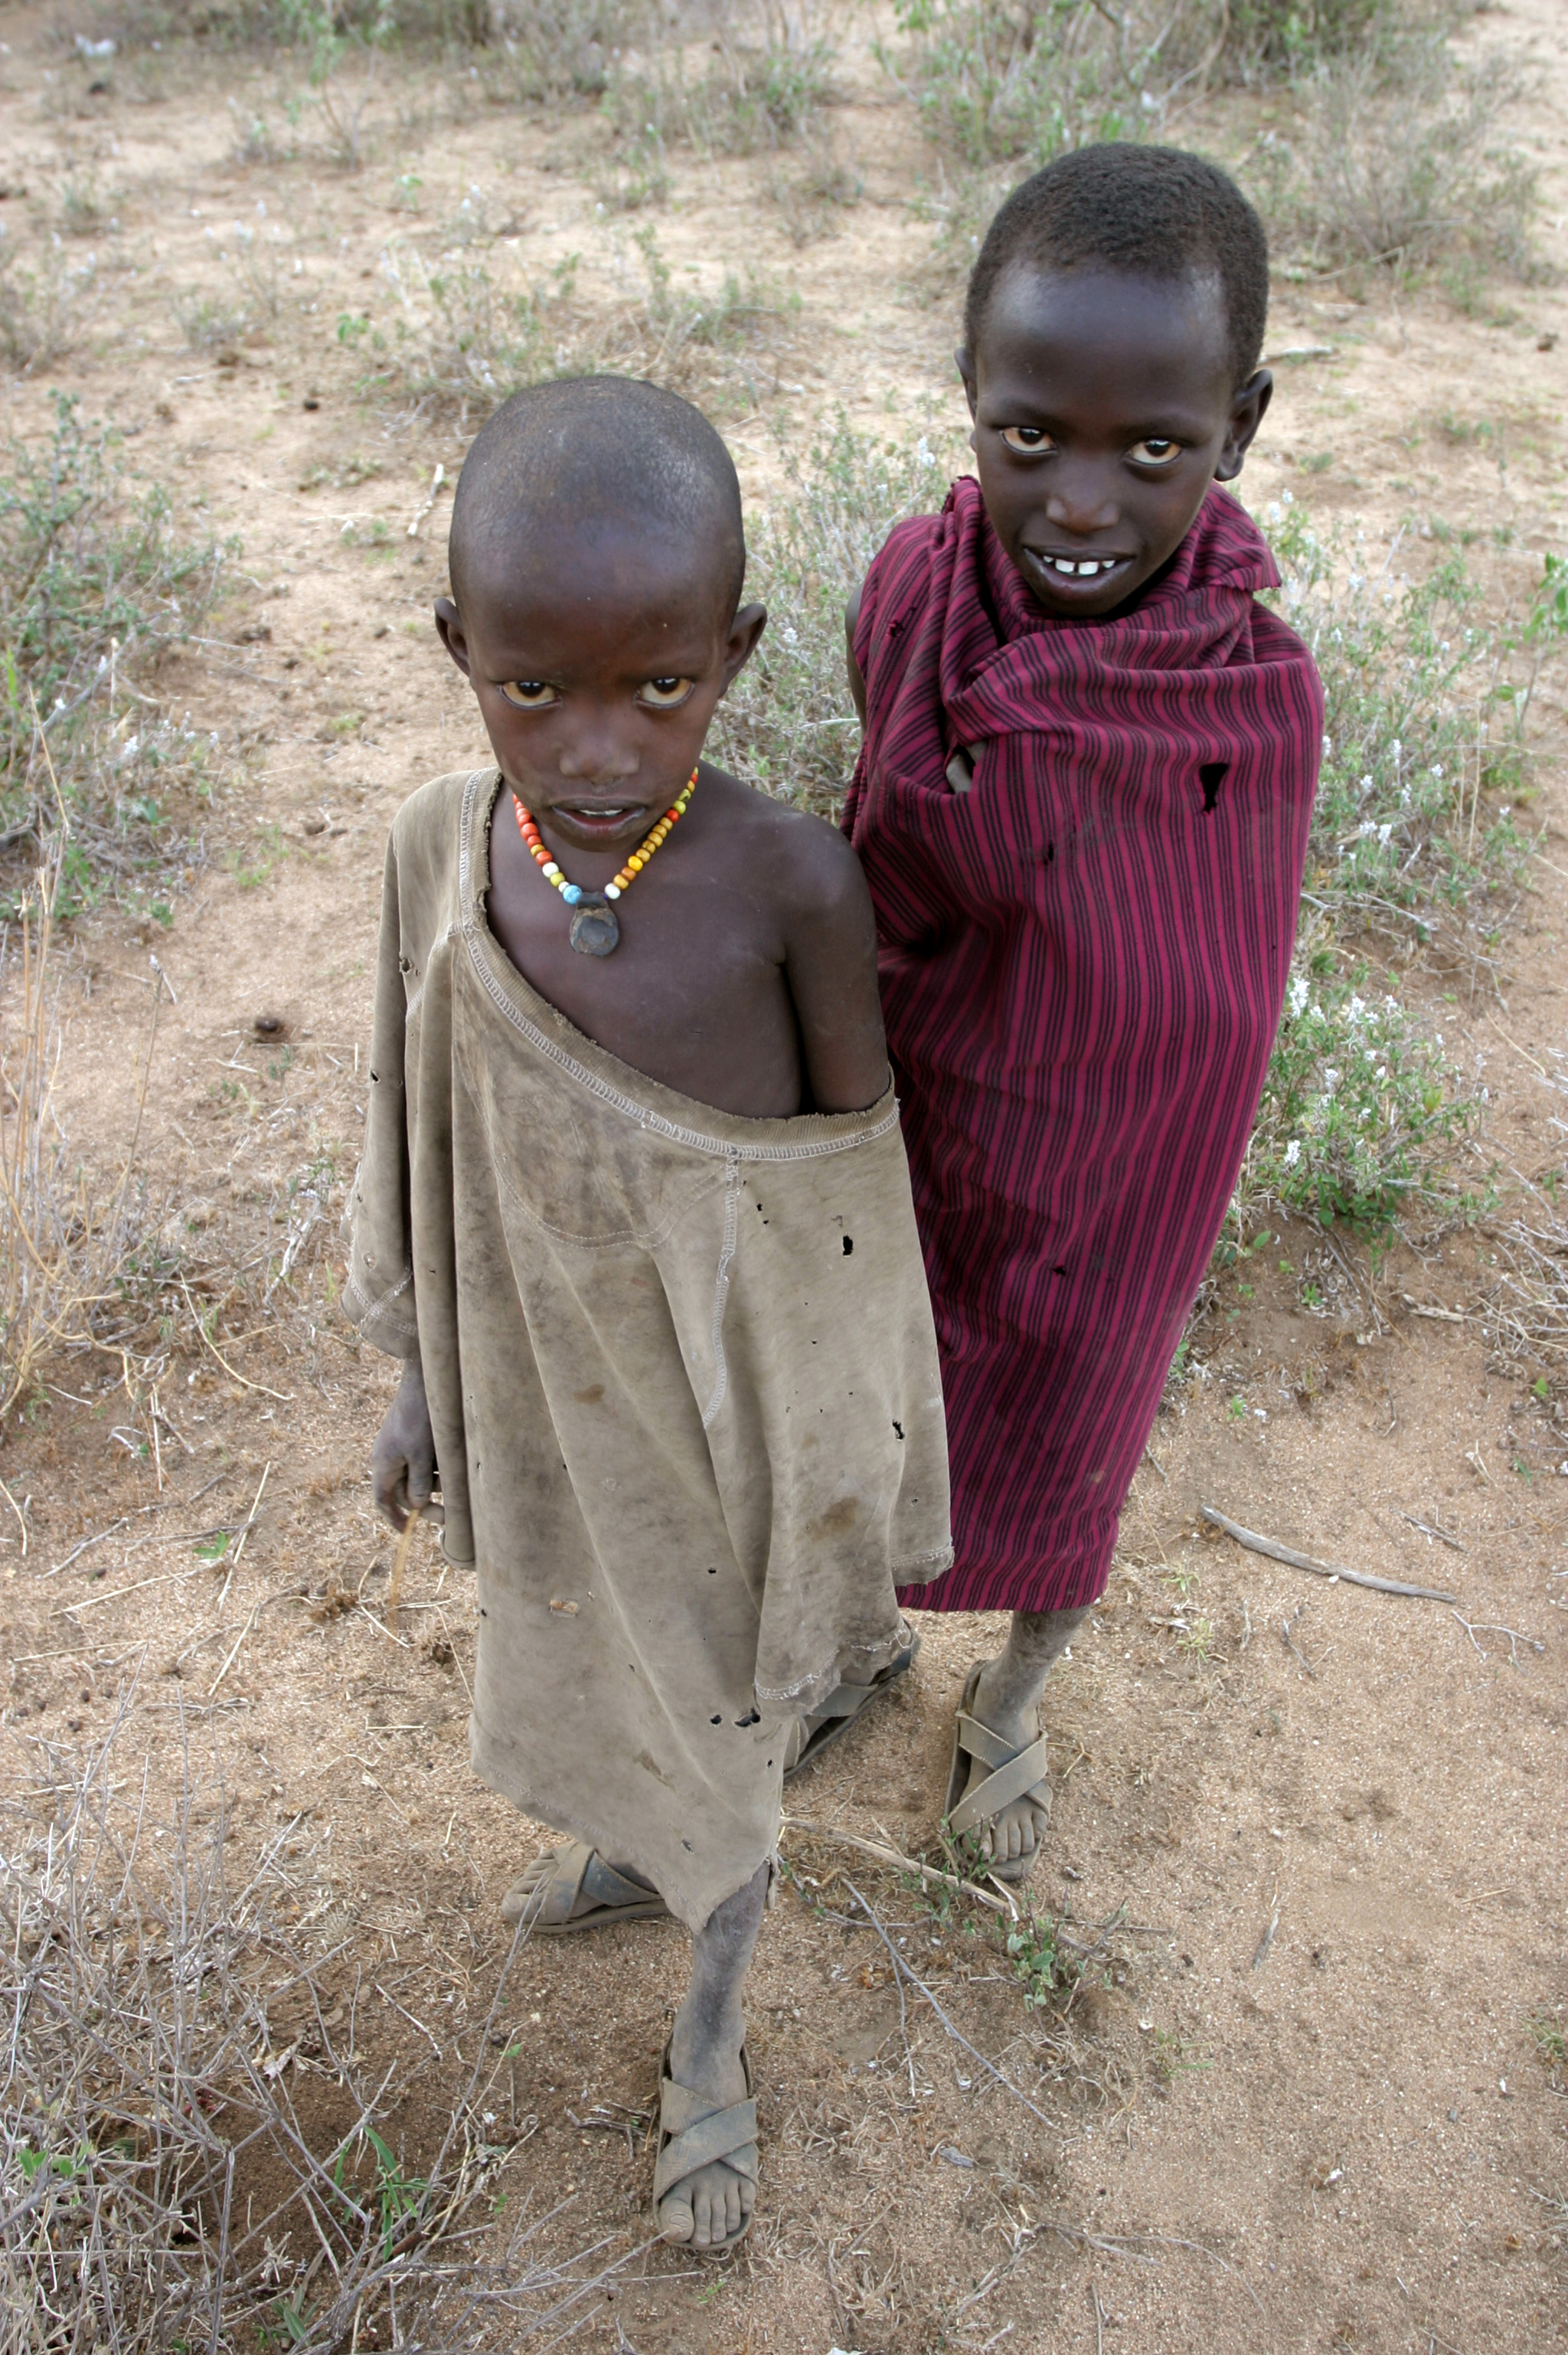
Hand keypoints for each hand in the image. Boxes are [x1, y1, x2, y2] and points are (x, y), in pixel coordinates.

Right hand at [371, 1359, 440, 1530]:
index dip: (393, 1518)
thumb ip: (419, 1483)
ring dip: (435, 1485)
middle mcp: (389, 1457)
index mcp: (383, 1464)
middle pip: (403, 1491)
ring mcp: (401, 1447)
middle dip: (425, 1504)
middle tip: (449, 1515)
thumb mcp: (422, 1454)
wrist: (425, 1379)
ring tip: (457, 1487)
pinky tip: (454, 1467)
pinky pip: (424, 1462)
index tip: (406, 1531)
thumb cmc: (421, 1416)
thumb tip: (416, 1507)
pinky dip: (437, 1469)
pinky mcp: (414, 1438)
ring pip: (417, 1476)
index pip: (382, 1500)